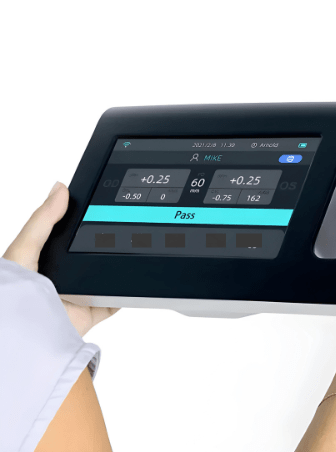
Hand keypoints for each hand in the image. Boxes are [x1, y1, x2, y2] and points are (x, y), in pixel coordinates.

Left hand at [2, 181, 119, 336]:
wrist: (27, 336)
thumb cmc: (13, 296)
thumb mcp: (24, 249)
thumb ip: (42, 220)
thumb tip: (60, 188)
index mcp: (45, 257)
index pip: (68, 233)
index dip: (84, 218)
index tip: (102, 204)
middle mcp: (63, 275)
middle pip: (91, 253)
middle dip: (107, 242)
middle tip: (124, 226)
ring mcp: (79, 294)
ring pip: (105, 275)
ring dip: (116, 266)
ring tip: (131, 248)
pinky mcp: (92, 311)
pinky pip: (114, 300)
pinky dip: (125, 293)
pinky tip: (133, 280)